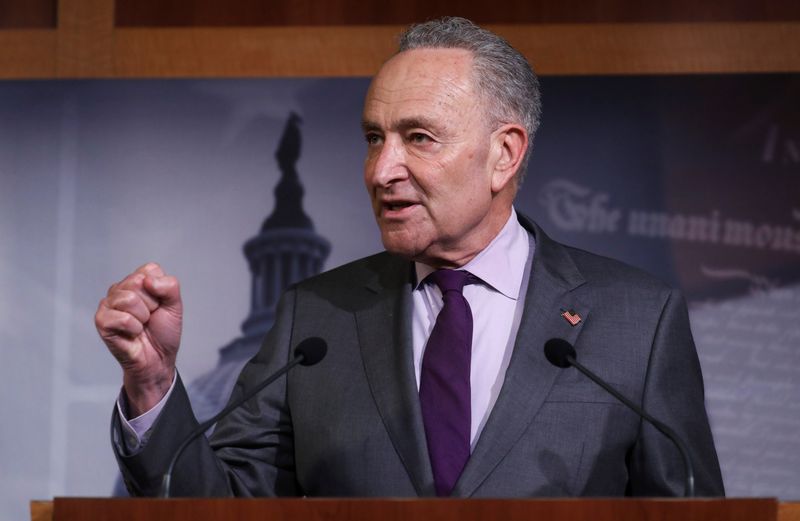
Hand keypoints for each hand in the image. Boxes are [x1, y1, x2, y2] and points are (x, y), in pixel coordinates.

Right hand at [95, 262, 182, 415]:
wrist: (158, 358)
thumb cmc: (163, 332)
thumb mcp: (175, 306)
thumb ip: (170, 286)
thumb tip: (148, 281)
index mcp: (138, 281)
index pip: (149, 270)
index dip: (160, 290)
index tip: (159, 305)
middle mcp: (120, 289)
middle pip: (138, 282)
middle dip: (151, 304)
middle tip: (149, 317)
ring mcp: (108, 304)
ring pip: (129, 299)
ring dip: (142, 318)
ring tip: (141, 326)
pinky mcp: (101, 320)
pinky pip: (123, 318)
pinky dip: (134, 329)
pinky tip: (132, 334)